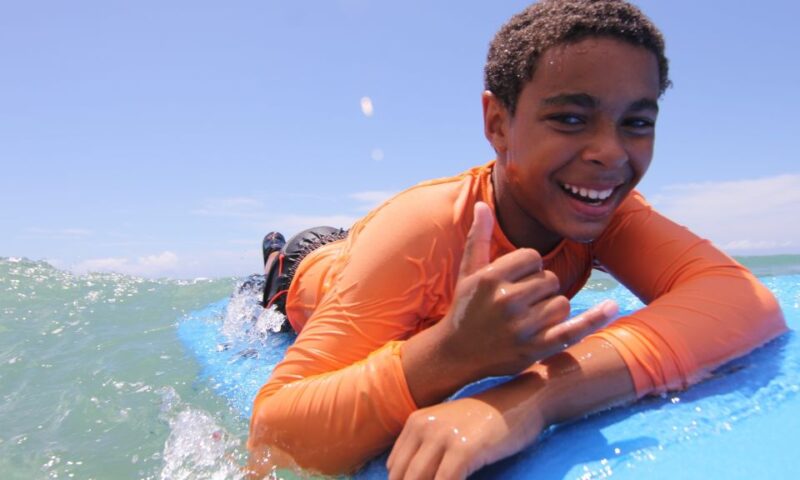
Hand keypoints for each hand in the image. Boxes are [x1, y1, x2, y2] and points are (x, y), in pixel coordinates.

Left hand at [386, 382, 545, 479]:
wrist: (521, 401)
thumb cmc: (486, 421)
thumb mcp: (446, 426)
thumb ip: (425, 448)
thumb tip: (405, 477)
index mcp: (415, 423)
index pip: (393, 468)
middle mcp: (423, 427)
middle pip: (403, 477)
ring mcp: (443, 437)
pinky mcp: (464, 449)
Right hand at [421, 202, 617, 381]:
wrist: (457, 354)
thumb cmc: (465, 309)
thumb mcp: (468, 273)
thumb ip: (478, 238)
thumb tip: (484, 204)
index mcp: (491, 278)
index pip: (532, 257)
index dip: (528, 268)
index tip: (514, 282)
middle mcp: (507, 300)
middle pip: (550, 280)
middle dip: (539, 290)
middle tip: (518, 306)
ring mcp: (523, 326)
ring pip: (561, 304)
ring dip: (551, 311)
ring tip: (527, 321)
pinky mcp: (536, 348)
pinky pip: (573, 329)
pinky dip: (595, 318)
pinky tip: (612, 306)